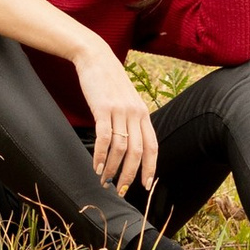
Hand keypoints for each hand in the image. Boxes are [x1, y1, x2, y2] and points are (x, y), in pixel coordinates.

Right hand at [77, 40, 158, 199]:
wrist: (96, 58)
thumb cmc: (110, 82)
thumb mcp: (128, 101)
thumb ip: (132, 120)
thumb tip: (131, 145)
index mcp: (143, 113)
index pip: (152, 146)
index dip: (150, 168)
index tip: (145, 185)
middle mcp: (135, 114)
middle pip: (137, 152)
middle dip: (130, 175)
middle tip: (121, 190)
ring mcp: (120, 111)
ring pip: (121, 149)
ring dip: (112, 169)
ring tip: (104, 180)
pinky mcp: (103, 108)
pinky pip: (104, 138)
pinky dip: (101, 156)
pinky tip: (96, 166)